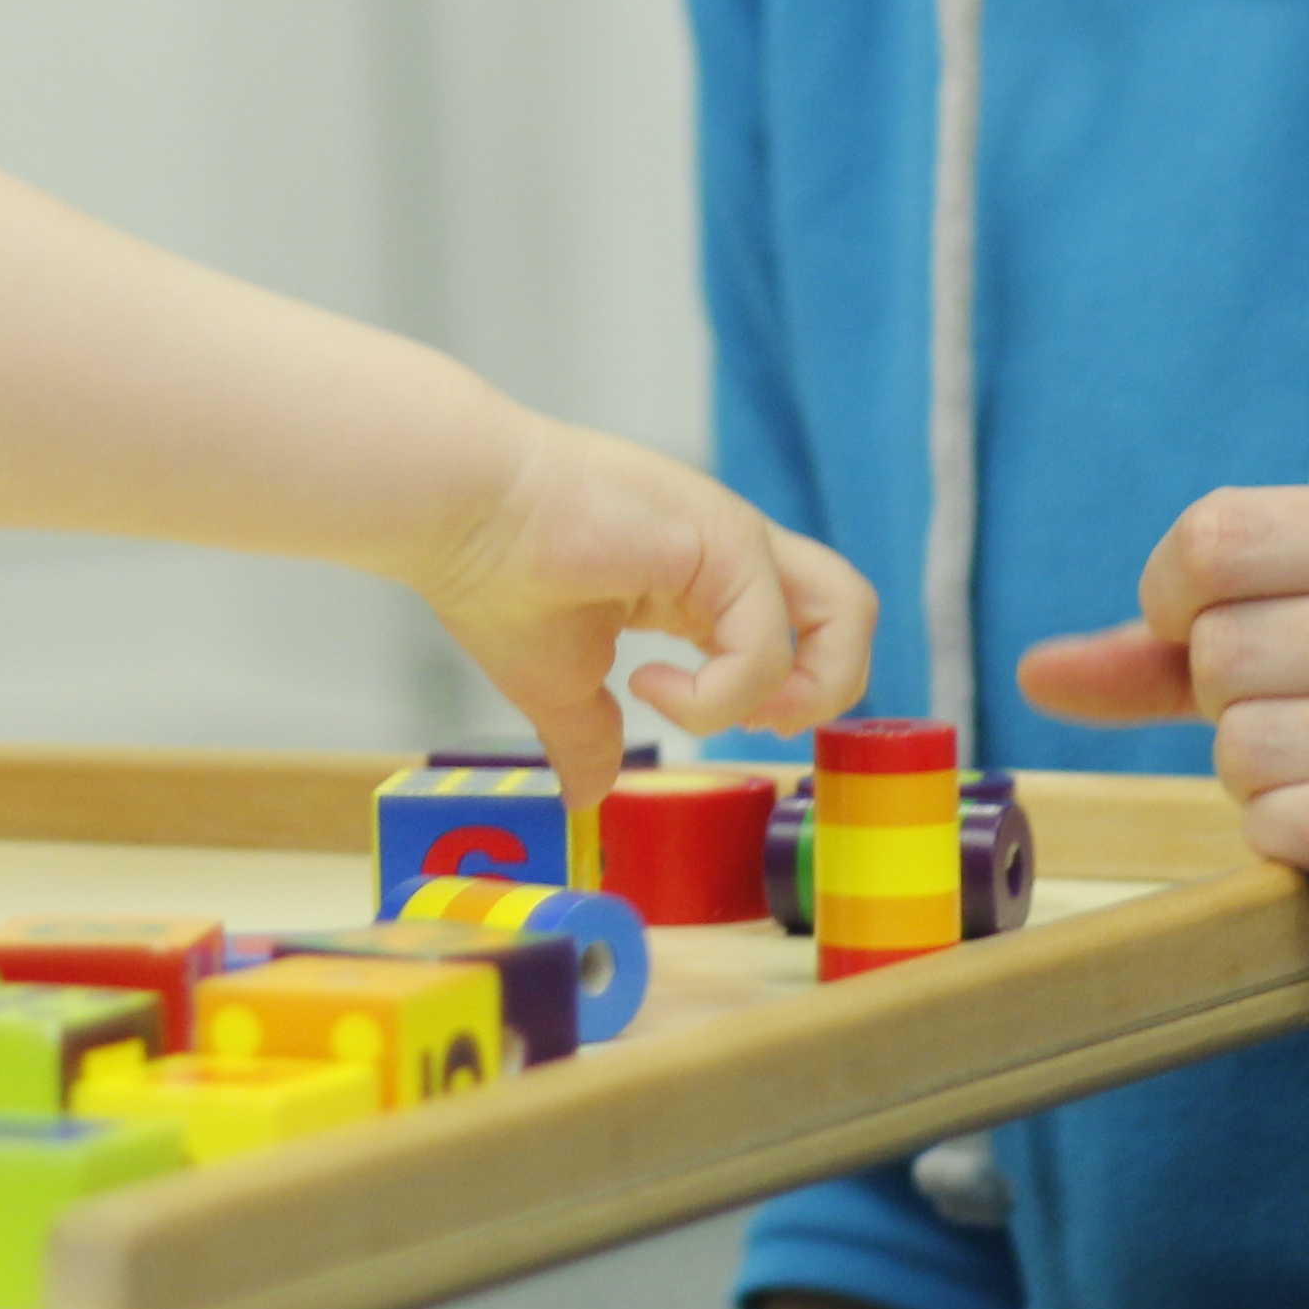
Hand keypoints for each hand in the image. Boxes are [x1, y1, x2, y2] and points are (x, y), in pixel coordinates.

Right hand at [417, 419, 876, 799]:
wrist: (458, 512)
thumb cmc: (495, 576)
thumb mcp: (555, 682)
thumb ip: (586, 735)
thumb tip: (585, 797)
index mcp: (702, 577)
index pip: (797, 628)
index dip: (784, 693)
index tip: (705, 718)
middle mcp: (733, 552)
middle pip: (850, 614)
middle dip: (824, 690)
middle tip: (753, 722)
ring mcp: (735, 539)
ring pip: (848, 611)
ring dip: (804, 689)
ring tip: (726, 709)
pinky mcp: (723, 539)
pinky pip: (767, 645)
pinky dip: (718, 696)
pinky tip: (646, 686)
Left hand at [1011, 485, 1308, 1003]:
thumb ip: (1187, 648)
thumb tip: (1041, 670)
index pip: (1222, 535)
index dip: (1174, 601)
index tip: (1207, 640)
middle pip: (1225, 650)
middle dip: (1225, 708)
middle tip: (1300, 731)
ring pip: (1254, 746)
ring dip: (1259, 786)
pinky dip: (1292, 846)